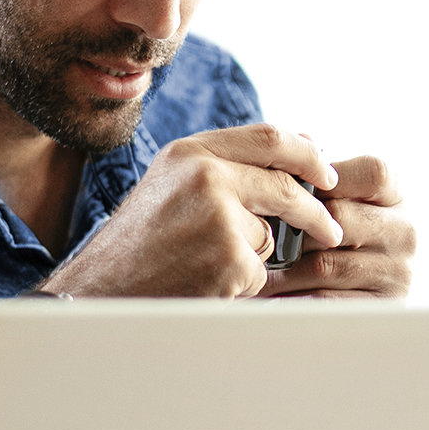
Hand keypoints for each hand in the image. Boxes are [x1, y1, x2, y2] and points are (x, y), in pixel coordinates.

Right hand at [42, 124, 342, 297]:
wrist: (97, 292)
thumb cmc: (135, 245)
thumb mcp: (171, 185)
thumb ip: (223, 167)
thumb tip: (299, 152)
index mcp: (190, 152)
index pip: (269, 137)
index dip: (307, 154)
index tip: (327, 172)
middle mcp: (205, 175)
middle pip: (286, 186)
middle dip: (316, 212)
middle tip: (331, 230)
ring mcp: (219, 217)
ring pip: (270, 235)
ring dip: (253, 256)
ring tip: (201, 265)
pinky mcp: (229, 259)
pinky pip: (259, 271)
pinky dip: (241, 284)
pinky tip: (200, 285)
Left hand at [261, 155, 413, 298]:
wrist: (363, 284)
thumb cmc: (338, 230)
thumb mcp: (339, 196)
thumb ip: (319, 171)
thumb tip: (303, 140)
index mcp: (397, 195)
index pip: (372, 174)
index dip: (327, 179)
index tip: (288, 188)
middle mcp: (405, 231)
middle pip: (342, 219)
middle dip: (294, 226)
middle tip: (255, 227)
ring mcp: (398, 271)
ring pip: (327, 264)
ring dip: (283, 266)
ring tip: (250, 262)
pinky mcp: (381, 306)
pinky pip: (326, 300)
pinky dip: (291, 297)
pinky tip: (270, 292)